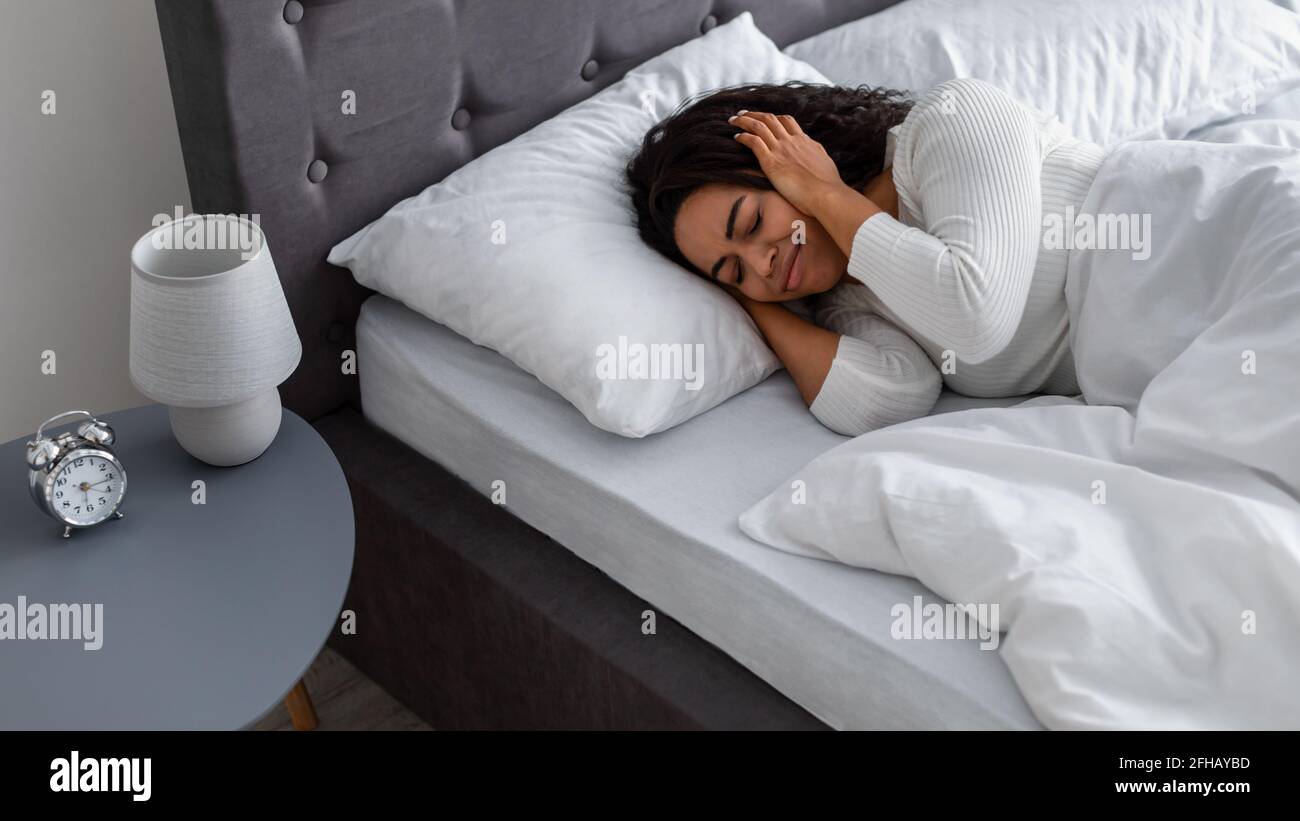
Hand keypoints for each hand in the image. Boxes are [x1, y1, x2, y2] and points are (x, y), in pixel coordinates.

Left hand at [729, 110, 850, 216]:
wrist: (825, 194)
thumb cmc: (827, 183)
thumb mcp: (823, 159)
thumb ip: (813, 150)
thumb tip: (809, 144)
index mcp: (804, 140)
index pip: (786, 120)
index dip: (773, 117)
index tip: (764, 118)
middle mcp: (791, 141)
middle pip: (770, 118)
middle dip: (754, 114)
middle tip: (743, 114)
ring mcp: (780, 150)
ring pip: (759, 126)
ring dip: (744, 121)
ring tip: (733, 120)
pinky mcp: (771, 162)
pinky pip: (754, 142)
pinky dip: (743, 136)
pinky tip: (736, 137)